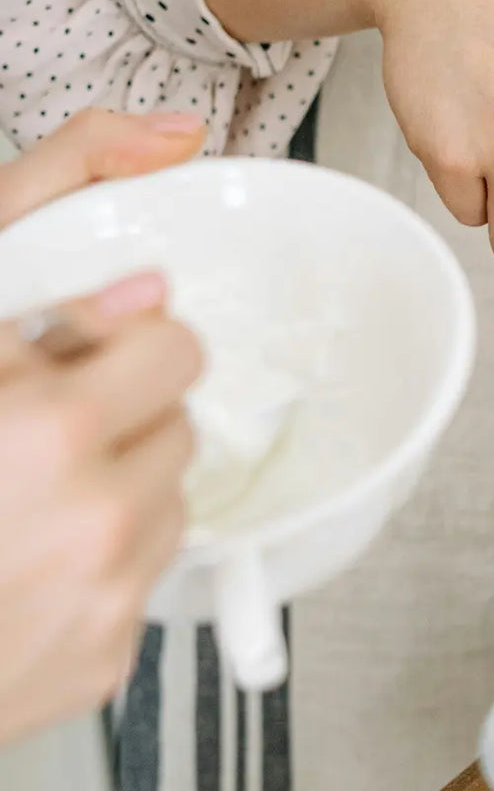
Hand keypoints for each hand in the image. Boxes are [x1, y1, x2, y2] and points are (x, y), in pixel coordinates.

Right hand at [0, 109, 205, 743]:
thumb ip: (43, 198)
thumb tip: (170, 141)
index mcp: (32, 420)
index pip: (166, 337)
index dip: (110, 334)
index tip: (68, 344)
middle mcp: (73, 504)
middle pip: (176, 400)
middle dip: (116, 395)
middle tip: (36, 412)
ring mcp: (96, 586)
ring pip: (172, 478)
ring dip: (112, 469)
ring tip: (20, 484)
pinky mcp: (107, 649)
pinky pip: (154, 562)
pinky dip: (106, 548)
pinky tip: (25, 547)